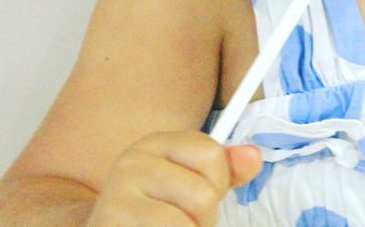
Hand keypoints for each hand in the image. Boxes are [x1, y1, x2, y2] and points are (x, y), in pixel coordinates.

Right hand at [84, 130, 262, 225]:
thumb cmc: (153, 210)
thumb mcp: (187, 180)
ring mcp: (117, 197)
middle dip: (202, 219)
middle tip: (180, 221)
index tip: (198, 196)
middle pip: (203, 196)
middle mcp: (131, 164)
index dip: (217, 183)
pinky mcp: (111, 222)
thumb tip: (253, 157)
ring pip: (187, 224)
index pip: (212, 155)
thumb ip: (223, 170)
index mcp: (155, 144)